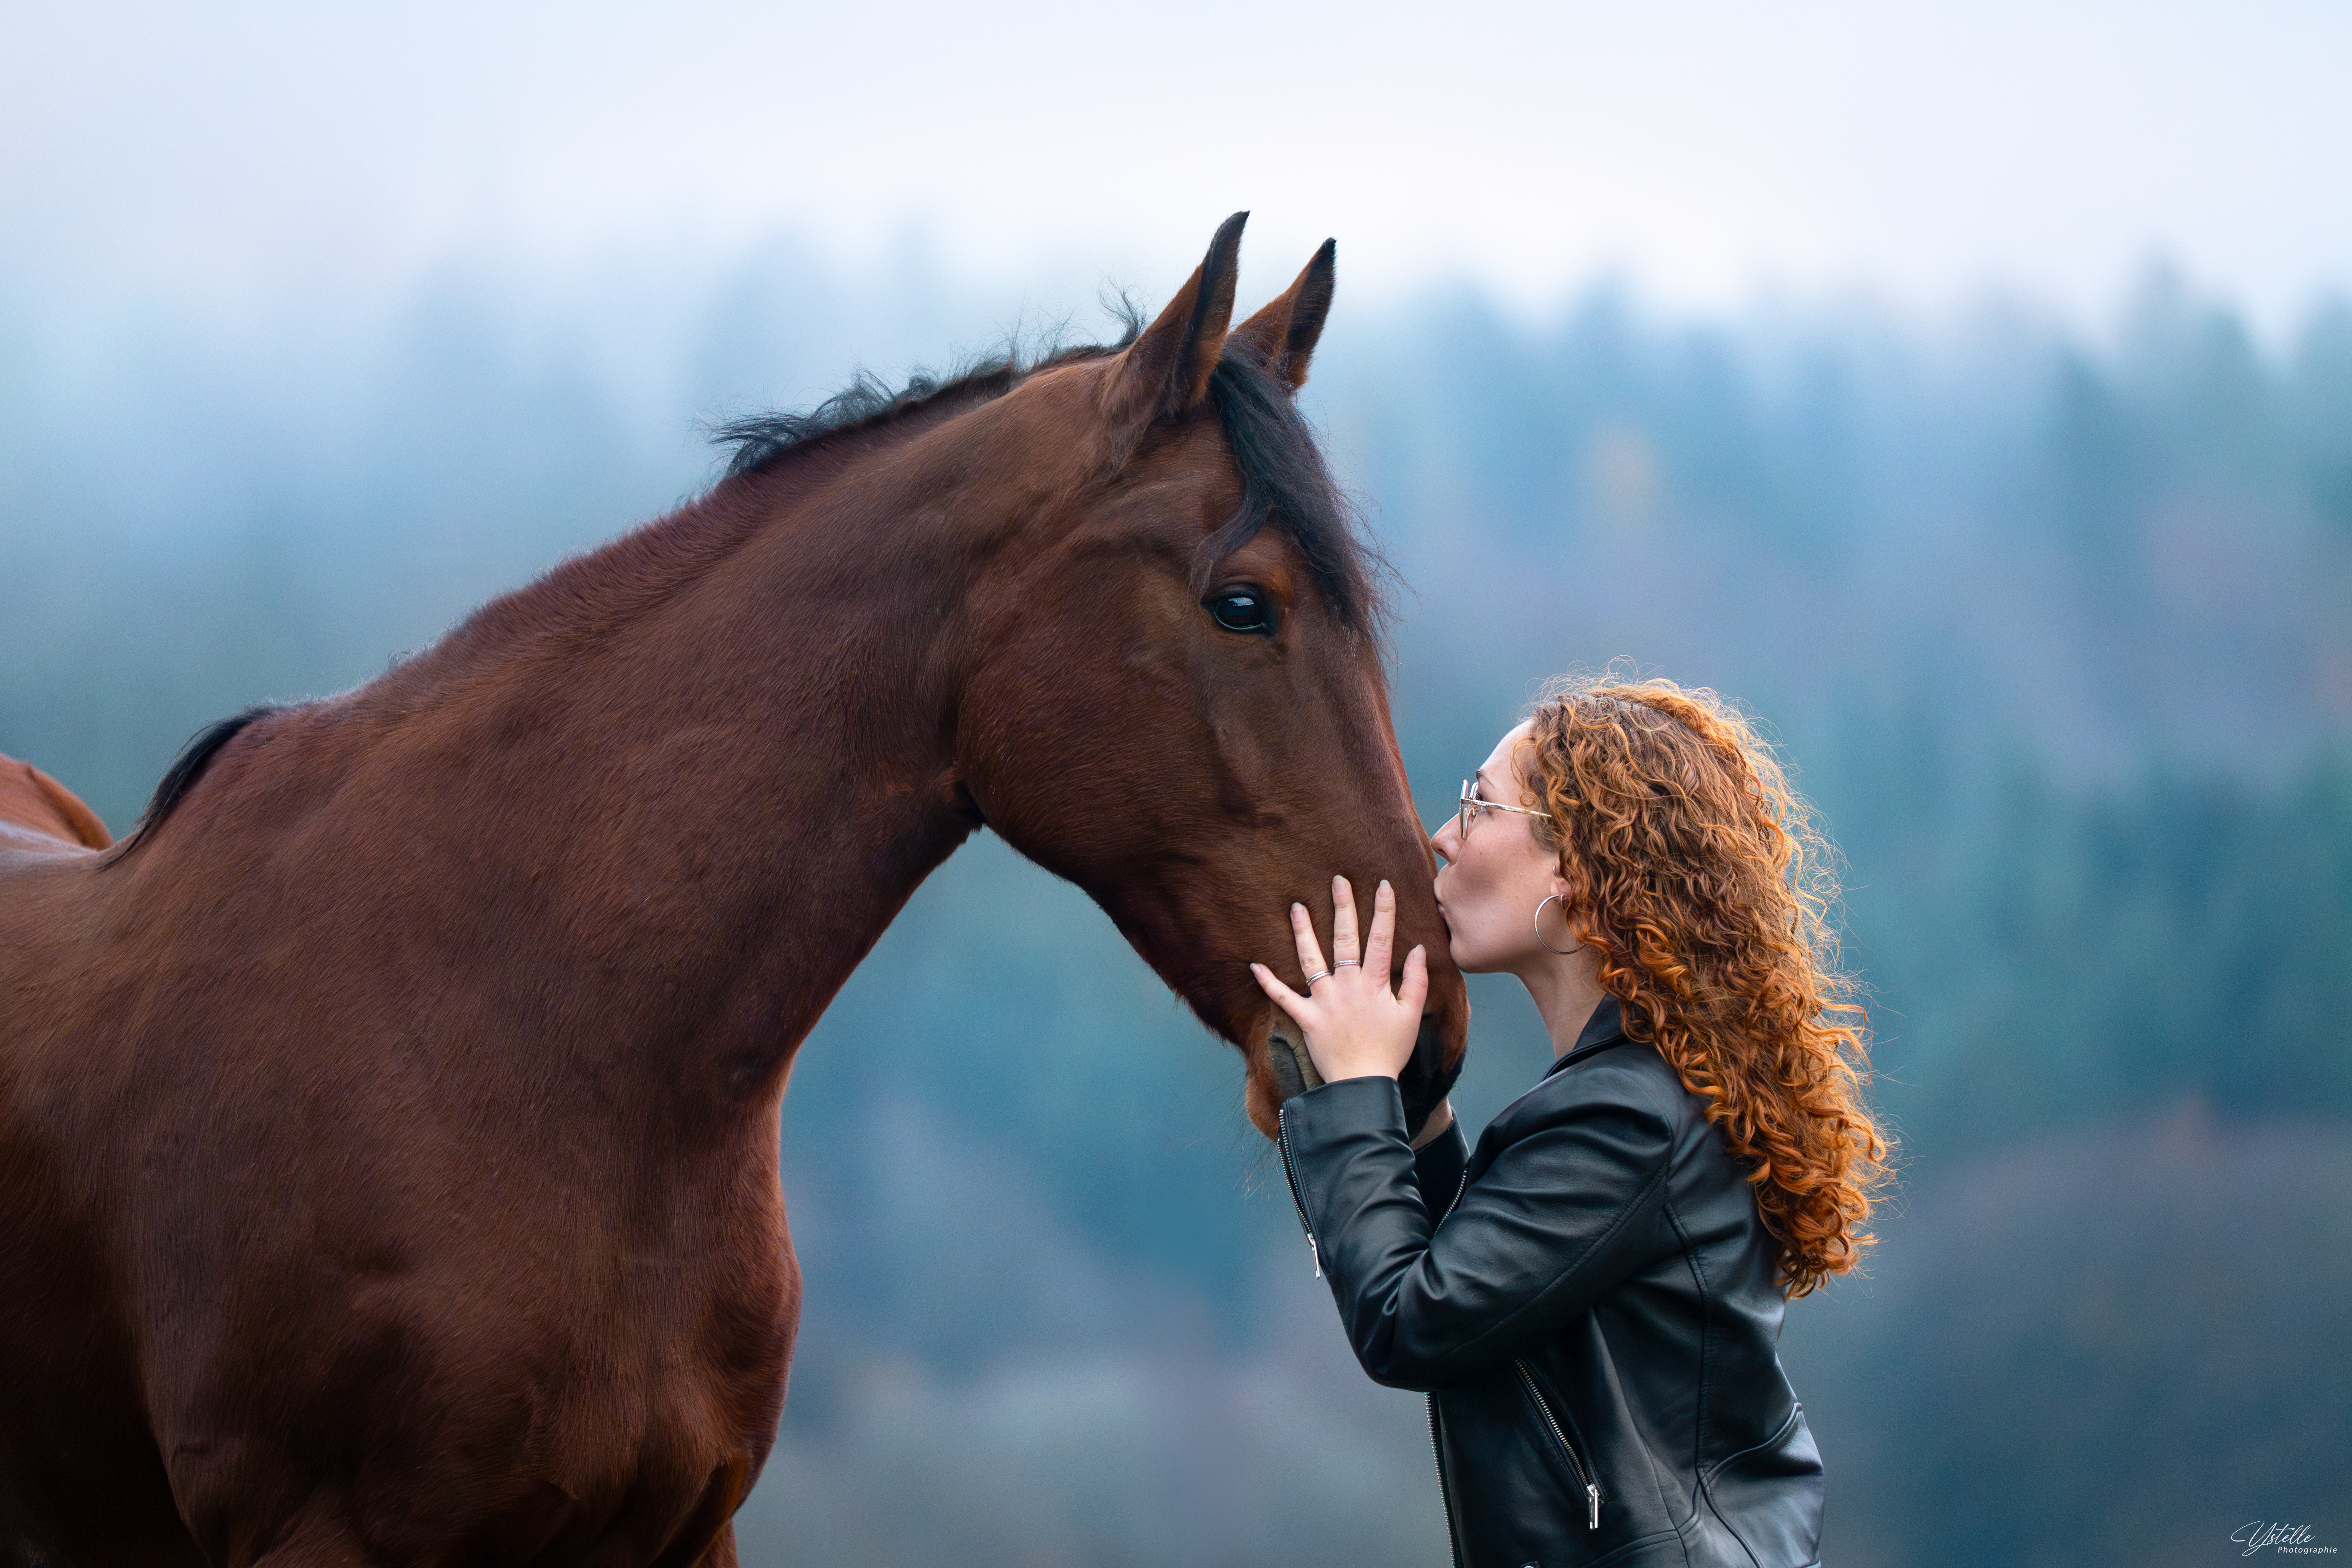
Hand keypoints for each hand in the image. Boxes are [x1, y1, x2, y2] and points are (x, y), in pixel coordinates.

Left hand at [1250, 876, 1428, 1084]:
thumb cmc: (1390, 1051)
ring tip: (1296, 907)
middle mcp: (1347, 987)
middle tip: (1338, 881)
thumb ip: (1417, 981)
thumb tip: (1418, 949)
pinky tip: (1254, 965)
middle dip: (1343, 908)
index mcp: (1375, 984)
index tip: (1382, 885)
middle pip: (1345, 940)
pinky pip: (1283, 997)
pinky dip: (1268, 982)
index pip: (1381, 939)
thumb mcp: (1411, 1016)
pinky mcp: (1306, 1018)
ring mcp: (1324, 1001)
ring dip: (1303, 932)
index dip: (1383, 911)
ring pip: (1311, 960)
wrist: (1363, 1084)